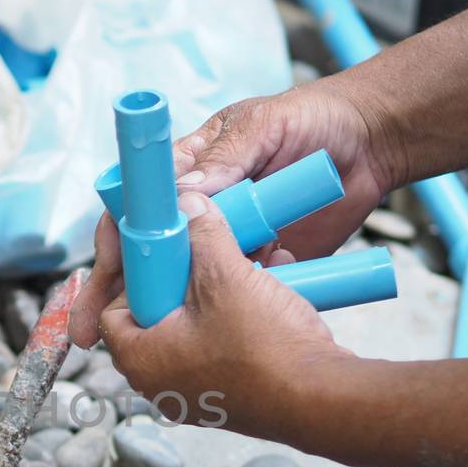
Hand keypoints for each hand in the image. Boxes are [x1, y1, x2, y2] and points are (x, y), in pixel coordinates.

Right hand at [72, 83, 399, 346]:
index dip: (116, 243)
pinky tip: (225, 328)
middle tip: (93, 331)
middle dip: (116, 295)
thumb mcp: (262, 128)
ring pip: (185, 282)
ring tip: (146, 346)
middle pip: (146, 256)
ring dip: (165, 311)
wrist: (374, 144)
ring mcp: (229, 240)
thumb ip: (224, 160)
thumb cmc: (315, 119)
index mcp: (188, 169)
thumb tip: (181, 196)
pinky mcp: (260, 263)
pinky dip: (230, 307)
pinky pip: (235, 292)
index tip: (105, 273)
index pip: (135, 208)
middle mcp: (200, 209)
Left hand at [95, 192, 353, 443]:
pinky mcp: (229, 397)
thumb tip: (189, 204)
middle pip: (158, 315)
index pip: (113, 310)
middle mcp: (160, 384)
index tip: (163, 253)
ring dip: (220, 293)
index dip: (137, 275)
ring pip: (195, 328)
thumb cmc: (265, 350)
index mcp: (142, 360)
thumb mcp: (226, 276)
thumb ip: (202, 234)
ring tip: (248, 265)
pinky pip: (222, 346)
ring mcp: (195, 395)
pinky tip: (268, 290)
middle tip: (209, 256)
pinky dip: (238, 318)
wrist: (321, 399)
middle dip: (187, 278)